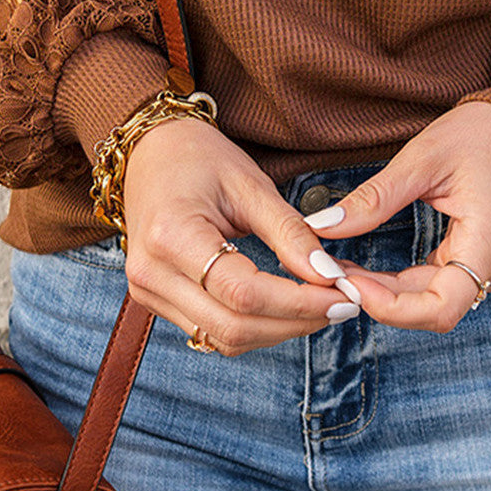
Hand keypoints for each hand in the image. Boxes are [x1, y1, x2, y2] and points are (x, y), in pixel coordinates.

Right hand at [121, 119, 362, 354]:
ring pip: (223, 339)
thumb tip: (328, 275)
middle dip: (295, 322)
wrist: (151, 152)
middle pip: (233, 327)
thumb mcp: (251, 184)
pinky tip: (286, 307)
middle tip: (342, 304)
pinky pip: (210, 331)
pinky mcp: (156, 301)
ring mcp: (148, 292)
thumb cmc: (200, 158)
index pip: (243, 293)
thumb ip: (289, 233)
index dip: (299, 302)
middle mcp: (151, 273)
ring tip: (320, 305)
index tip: (342, 294)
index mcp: (172, 236)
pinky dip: (254, 327)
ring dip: (278, 330)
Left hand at [306, 102, 490, 333]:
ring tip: (341, 270)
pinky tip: (367, 271)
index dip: (391, 308)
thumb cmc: (483, 135)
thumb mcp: (423, 159)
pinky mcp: (481, 263)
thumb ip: (375, 198)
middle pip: (430, 308)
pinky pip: (437, 286)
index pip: (440, 308)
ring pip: (431, 301)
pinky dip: (401, 283)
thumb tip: (322, 225)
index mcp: (490, 242)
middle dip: (377, 297)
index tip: (350, 284)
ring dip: (386, 293)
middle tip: (329, 274)